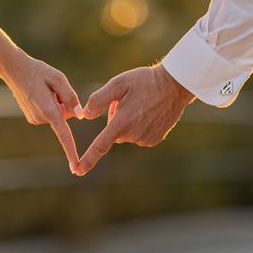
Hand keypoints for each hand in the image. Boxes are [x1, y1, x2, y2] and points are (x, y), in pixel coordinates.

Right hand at [3, 52, 83, 173]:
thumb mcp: (58, 78)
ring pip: (58, 114)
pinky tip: (40, 93)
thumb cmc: (38, 71)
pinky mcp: (33, 117)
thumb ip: (71, 97)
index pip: (64, 135)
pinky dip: (50, 104)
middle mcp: (41, 118)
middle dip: (66, 103)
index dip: (72, 152)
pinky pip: (50, 113)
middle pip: (66, 115)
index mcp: (49, 110)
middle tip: (53, 88)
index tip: (76, 167)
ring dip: (57, 102)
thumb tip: (80, 115)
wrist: (14, 69)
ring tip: (44, 89)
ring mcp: (35, 119)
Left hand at [75, 64, 194, 175]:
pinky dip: (140, 125)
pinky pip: (139, 135)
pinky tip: (149, 111)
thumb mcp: (118, 83)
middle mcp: (134, 135)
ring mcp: (146, 139)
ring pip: (127, 134)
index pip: (100, 146)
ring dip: (128, 122)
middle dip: (116, 119)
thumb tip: (85, 115)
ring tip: (141, 104)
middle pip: (114, 133)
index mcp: (121, 123)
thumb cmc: (144, 81)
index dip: (87, 159)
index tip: (77, 171)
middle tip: (127, 101)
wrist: (174, 85)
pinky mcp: (155, 139)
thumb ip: (98, 100)